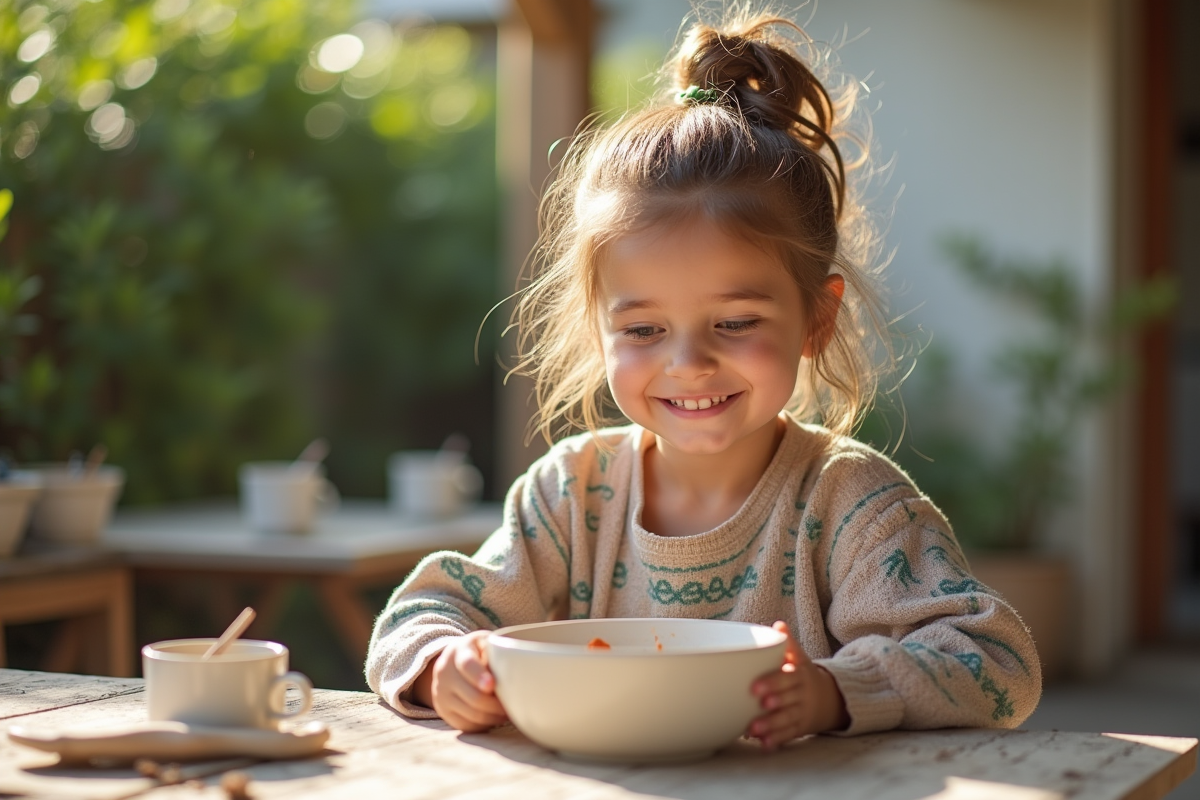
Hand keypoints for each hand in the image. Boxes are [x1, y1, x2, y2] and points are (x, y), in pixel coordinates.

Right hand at [413, 630, 507, 732]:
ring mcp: (440, 693)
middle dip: (497, 705)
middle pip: (474, 697)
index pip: (467, 664)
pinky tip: (493, 717)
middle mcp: (445, 672)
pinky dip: (483, 724)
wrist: (452, 660)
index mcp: (459, 651)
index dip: (479, 676)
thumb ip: (498, 652)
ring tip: (506, 711)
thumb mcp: (487, 642)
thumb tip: (517, 672)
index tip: (492, 685)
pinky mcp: (442, 710)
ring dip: (494, 716)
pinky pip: (466, 726)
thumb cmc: (478, 651)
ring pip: (472, 714)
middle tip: (514, 704)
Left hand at [747, 621, 848, 749]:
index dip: (772, 682)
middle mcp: (803, 694)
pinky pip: (789, 734)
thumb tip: (779, 625)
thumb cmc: (803, 674)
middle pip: (789, 699)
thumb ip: (788, 644)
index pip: (787, 677)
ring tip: (753, 729)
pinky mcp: (800, 727)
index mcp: (800, 674)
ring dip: (771, 725)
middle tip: (759, 705)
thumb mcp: (800, 658)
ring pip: (788, 719)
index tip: (754, 688)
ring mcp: (803, 711)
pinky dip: (777, 740)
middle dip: (775, 703)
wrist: (830, 697)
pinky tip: (764, 744)